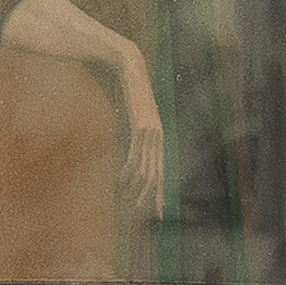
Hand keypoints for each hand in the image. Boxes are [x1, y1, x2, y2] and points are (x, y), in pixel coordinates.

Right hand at [112, 66, 163, 212]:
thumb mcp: (131, 119)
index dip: (162, 191)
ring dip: (140, 187)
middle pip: (159, 174)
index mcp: (158, 138)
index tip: (160, 209)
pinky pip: (136, 153)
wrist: (130, 70)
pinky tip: (123, 181)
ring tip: (133, 202)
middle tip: (151, 214)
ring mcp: (151, 132)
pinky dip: (130, 169)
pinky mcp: (141, 126)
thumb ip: (132, 135)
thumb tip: (128, 151)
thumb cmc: (130, 94)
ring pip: (149, 167)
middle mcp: (158, 137)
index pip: (162, 170)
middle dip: (156, 196)